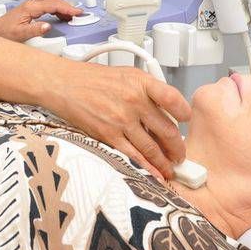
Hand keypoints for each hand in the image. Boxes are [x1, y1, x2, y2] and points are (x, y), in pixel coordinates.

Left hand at [0, 0, 82, 41]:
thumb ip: (35, 30)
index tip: (77, 12)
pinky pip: (48, 6)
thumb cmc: (5, 32)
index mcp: (31, 7)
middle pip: (54, 1)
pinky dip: (57, 10)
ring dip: (63, 8)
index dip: (67, 8)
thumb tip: (48, 27)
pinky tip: (61, 16)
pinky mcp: (31, 9)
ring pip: (52, 2)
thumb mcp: (20, 34)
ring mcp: (32, 6)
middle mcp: (32, 4)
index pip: (53, 4)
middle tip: (79, 13)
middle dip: (68, 6)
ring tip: (73, 16)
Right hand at [44, 61, 191, 180]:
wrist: (64, 84)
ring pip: (152, 147)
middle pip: (166, 130)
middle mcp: (134, 101)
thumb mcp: (126, 75)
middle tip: (180, 154)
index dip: (184, 112)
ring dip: (164, 162)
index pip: (173, 99)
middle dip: (177, 147)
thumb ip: (148, 89)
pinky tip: (154, 174)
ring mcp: (122, 120)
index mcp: (141, 83)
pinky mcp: (109, 135)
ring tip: (170, 168)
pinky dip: (147, 168)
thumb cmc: (93, 80)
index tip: (186, 121)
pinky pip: (133, 156)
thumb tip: (166, 108)